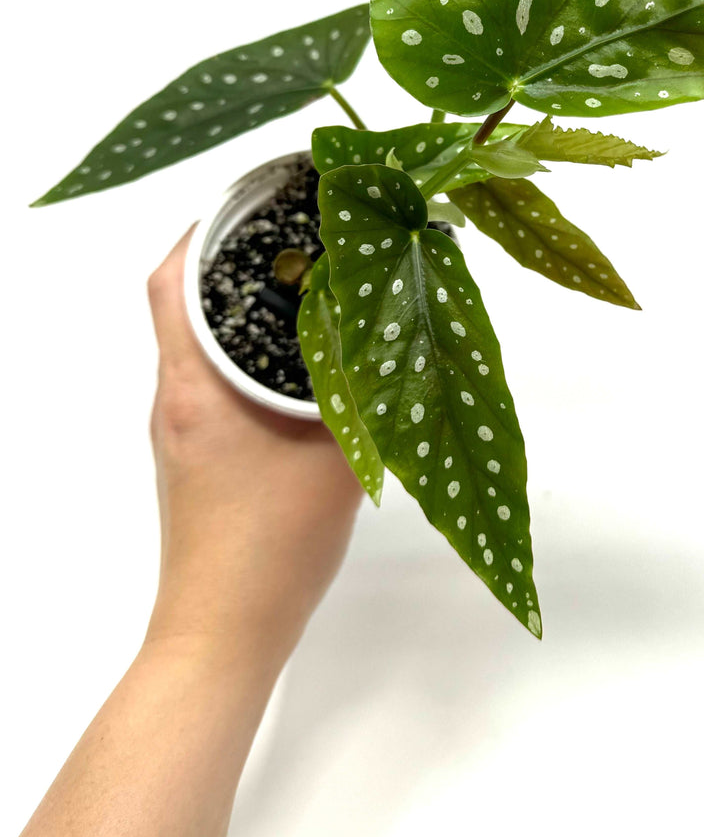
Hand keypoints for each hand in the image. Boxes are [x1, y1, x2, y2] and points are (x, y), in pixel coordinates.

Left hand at [145, 226, 363, 667]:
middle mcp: (175, 398)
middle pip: (183, 302)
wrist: (223, 632)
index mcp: (193, 386)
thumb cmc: (270, 545)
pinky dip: (250, 351)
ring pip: (201, 342)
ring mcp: (181, 429)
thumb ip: (367, 393)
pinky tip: (302, 357)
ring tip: (310, 284)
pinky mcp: (196, 454)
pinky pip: (215, 378)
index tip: (258, 204)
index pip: (170, 281)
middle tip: (299, 235)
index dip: (204, 230)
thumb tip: (401, 335)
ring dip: (243, 306)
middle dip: (233, 259)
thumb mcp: (335, 458)